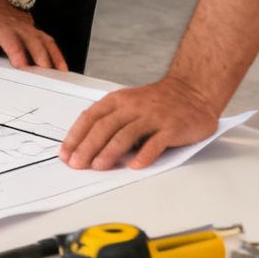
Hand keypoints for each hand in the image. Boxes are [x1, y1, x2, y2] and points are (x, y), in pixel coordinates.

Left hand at [0, 1, 67, 70]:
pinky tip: (62, 69)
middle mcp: (19, 30)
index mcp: (2, 30)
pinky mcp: (38, 35)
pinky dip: (58, 56)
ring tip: (57, 76)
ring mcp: (31, 32)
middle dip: (39, 59)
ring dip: (52, 59)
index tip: (21, 64)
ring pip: (45, 43)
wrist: (0, 3)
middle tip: (44, 76)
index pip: (10, 40)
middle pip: (33, 43)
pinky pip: (51, 44)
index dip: (16, 51)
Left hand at [60, 77, 219, 170]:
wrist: (193, 91)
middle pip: (104, 127)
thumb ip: (109, 119)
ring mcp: (153, 116)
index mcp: (118, 101)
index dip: (76, 136)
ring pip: (126, 134)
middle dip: (87, 147)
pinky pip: (156, 142)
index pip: (90, 118)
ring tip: (99, 166)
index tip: (66, 153)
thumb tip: (85, 144)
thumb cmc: (157, 101)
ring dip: (110, 152)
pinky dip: (144, 154)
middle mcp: (133, 106)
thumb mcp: (127, 102)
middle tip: (77, 164)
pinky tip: (134, 165)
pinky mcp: (172, 127)